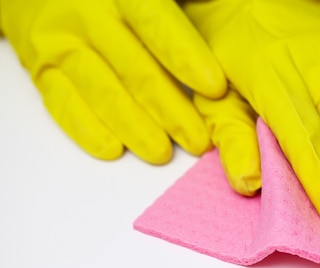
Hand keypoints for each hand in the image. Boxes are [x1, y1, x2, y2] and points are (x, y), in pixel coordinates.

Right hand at [0, 0, 226, 162]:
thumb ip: (183, 7)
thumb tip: (229, 22)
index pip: (156, 23)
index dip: (185, 57)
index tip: (216, 88)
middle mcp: (88, 13)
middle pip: (135, 68)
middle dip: (171, 110)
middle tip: (199, 141)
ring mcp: (61, 42)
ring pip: (102, 91)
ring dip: (135, 127)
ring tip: (162, 153)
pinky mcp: (41, 68)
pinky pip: (61, 103)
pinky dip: (86, 129)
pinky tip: (113, 149)